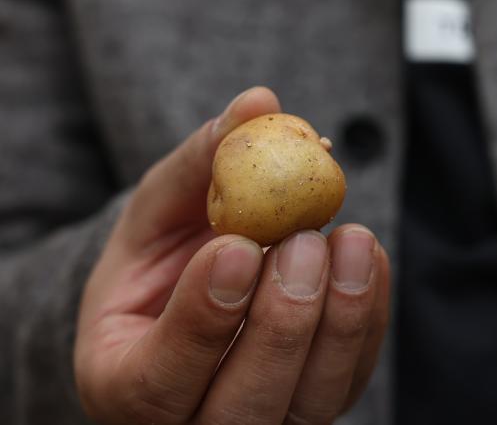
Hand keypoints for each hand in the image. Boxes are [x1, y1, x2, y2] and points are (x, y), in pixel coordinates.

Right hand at [74, 87, 390, 424]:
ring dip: (341, 320)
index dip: (203, 319)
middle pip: (245, 406)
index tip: (237, 247)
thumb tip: (256, 104)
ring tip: (349, 239)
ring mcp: (267, 420)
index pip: (160, 379)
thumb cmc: (164, 255)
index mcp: (127, 385)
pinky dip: (368, 316)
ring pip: (310, 401)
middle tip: (303, 243)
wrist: (197, 292)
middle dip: (282, 322)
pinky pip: (354, 375)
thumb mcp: (159, 210)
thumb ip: (198, 164)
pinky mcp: (321, 400)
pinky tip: (367, 256)